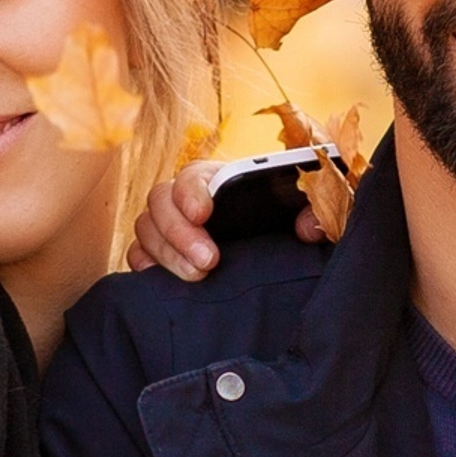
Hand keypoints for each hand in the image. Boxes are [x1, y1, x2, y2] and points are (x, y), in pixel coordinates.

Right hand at [127, 162, 322, 278]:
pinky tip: (161, 281)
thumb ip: (316, 210)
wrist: (279, 245)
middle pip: (160, 202)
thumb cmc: (290, 217)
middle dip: (178, 232)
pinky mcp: (164, 253)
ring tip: (197, 277)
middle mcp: (188, 198)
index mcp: (219, 178)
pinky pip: (139, 254)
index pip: (191, 175)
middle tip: (207, 261)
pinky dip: (145, 266)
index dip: (191, 192)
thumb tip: (309, 228)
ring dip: (167, 254)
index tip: (203, 214)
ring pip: (146, 229)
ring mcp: (172, 226)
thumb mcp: (311, 207)